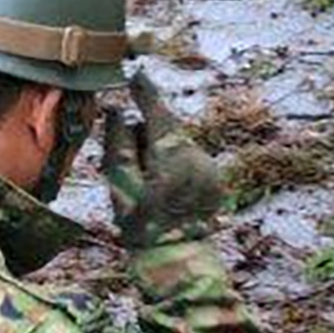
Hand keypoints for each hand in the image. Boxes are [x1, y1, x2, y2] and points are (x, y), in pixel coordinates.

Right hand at [103, 70, 222, 249]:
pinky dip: (175, 166)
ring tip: (148, 185)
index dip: (144, 91)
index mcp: (172, 155)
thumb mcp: (121, 183)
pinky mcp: (215, 180)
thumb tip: (118, 111)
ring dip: (160, 153)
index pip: (158, 111)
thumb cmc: (141, 223)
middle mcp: (197, 157)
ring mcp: (210, 169)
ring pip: (179, 145)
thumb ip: (119, 143)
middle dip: (147, 136)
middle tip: (130, 165)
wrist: (176, 258)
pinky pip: (190, 160)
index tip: (134, 74)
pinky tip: (165, 191)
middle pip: (167, 130)